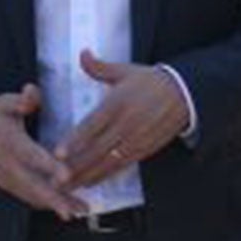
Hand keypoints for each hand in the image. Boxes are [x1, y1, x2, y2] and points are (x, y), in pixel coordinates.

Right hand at [0, 84, 85, 220]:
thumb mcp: (2, 102)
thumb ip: (21, 100)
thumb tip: (33, 91)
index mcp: (10, 142)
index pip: (32, 156)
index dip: (50, 166)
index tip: (67, 175)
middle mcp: (8, 164)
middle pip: (33, 185)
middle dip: (53, 199)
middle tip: (73, 210)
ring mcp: (6, 178)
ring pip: (32, 196)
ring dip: (55, 205)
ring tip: (80, 212)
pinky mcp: (7, 185)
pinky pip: (28, 197)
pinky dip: (47, 204)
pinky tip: (68, 208)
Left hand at [56, 51, 189, 188]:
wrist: (184, 94)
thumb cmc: (150, 81)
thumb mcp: (125, 71)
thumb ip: (100, 67)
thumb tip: (82, 53)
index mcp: (118, 102)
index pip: (92, 125)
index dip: (75, 141)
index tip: (57, 153)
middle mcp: (126, 124)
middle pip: (97, 149)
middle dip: (76, 166)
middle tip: (56, 179)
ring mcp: (136, 139)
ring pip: (108, 162)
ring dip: (87, 176)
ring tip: (68, 187)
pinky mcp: (144, 150)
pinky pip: (121, 166)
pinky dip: (104, 176)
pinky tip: (89, 183)